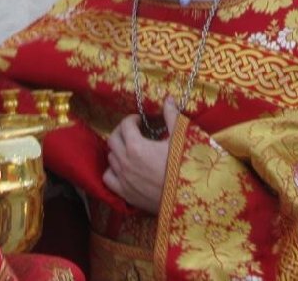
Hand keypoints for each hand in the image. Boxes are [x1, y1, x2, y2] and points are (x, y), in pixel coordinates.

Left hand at [103, 97, 179, 213]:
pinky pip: (108, 178)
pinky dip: (113, 170)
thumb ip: (171, 117)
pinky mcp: (125, 194)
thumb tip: (168, 99)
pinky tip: (124, 168)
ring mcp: (123, 179)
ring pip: (110, 158)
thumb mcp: (181, 138)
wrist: (188, 198)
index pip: (125, 125)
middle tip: (134, 131)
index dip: (132, 119)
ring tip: (131, 149)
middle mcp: (124, 161)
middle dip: (122, 132)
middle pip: (113, 139)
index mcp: (136, 146)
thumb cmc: (186, 166)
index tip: (141, 120)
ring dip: (118, 150)